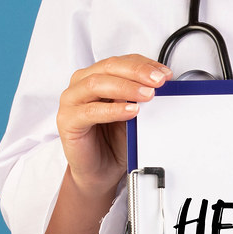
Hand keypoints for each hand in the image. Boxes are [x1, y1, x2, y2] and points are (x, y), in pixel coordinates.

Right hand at [57, 54, 171, 195]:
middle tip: (158, 81)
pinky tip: (131, 111)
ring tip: (147, 95)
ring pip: (97, 84)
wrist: (102, 171)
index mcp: (97, 77)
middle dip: (137, 72)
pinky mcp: (68, 120)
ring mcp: (72, 101)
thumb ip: (141, 98)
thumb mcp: (135, 114)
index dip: (144, 65)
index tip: (165, 74)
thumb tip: (161, 85)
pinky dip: (113, 109)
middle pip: (108, 67)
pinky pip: (91, 111)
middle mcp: (82, 85)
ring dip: (126, 88)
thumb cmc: (115, 141)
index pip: (121, 62)